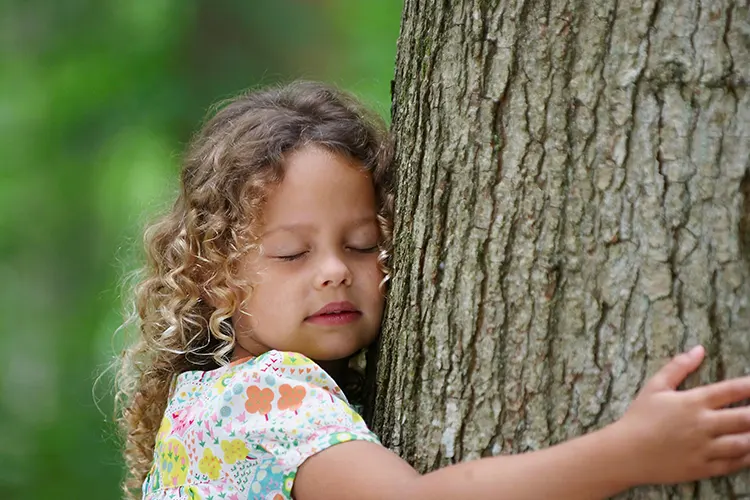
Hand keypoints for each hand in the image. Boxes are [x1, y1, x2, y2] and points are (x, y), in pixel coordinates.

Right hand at [614, 345, 749, 485]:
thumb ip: (678, 367)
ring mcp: (705, 448)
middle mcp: (703, 424)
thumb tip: (699, 349)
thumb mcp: (654, 387)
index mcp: (693, 402)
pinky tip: (749, 452)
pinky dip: (746, 458)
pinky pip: (733, 464)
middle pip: (745, 418)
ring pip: (744, 443)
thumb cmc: (639, 417)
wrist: (625, 453)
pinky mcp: (703, 468)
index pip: (731, 390)